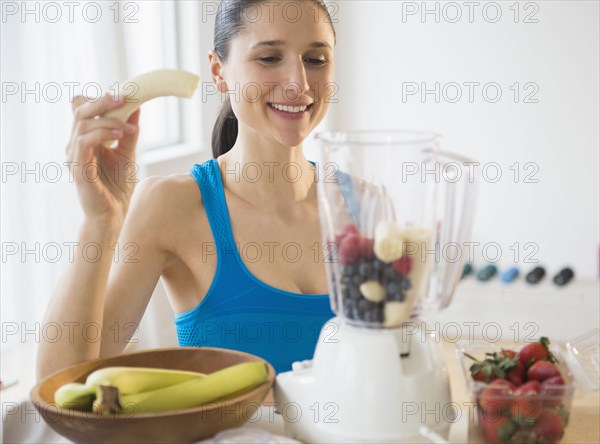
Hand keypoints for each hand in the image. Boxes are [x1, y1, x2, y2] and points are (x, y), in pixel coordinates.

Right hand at [66, 93, 140, 226]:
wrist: (114, 213)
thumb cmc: (117, 186)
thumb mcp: (127, 153)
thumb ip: (129, 132)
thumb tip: (137, 108)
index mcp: (84, 139)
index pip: (82, 109)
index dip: (99, 99)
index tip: (124, 97)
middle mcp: (75, 144)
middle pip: (79, 110)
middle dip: (102, 101)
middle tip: (123, 99)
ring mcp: (74, 156)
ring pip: (82, 125)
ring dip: (108, 121)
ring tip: (128, 128)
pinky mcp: (78, 168)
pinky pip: (84, 143)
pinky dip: (102, 134)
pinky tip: (120, 135)